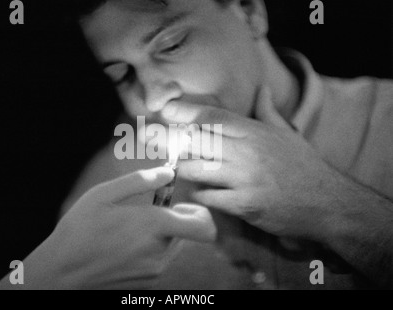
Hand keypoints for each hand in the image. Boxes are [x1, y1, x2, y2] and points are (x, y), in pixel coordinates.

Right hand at [0, 168, 215, 289]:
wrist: (63, 271)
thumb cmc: (80, 228)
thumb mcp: (104, 194)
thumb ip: (140, 181)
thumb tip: (169, 172)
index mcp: (153, 226)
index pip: (204, 227)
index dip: (202, 213)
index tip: (183, 204)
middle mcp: (160, 250)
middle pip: (190, 233)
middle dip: (178, 219)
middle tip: (154, 211)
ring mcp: (155, 268)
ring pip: (176, 245)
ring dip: (165, 233)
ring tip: (133, 228)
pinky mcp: (148, 279)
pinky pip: (163, 257)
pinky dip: (155, 246)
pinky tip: (128, 242)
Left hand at [160, 87, 346, 241]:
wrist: (329, 202)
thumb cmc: (305, 166)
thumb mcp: (288, 133)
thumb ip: (268, 111)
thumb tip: (262, 88)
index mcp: (256, 132)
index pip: (213, 116)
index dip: (185, 112)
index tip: (165, 111)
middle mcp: (248, 151)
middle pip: (198, 140)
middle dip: (173, 141)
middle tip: (156, 142)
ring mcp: (246, 178)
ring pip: (198, 169)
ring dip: (183, 170)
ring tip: (177, 169)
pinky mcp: (246, 205)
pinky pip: (209, 197)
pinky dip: (200, 194)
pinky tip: (200, 192)